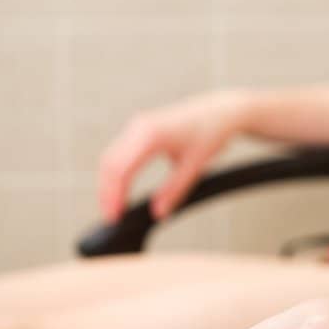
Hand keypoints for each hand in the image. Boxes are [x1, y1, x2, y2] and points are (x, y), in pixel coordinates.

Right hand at [97, 90, 251, 223]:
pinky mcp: (139, 128)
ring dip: (108, 183)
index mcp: (152, 135)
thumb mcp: (196, 165)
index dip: (113, 195)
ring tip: (116, 208)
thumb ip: (175, 190)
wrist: (222, 110)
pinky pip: (119, 152)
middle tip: (113, 218)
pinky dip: (116, 172)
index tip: (115, 217)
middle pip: (110, 164)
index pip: (120, 169)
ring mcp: (137, 126)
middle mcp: (139, 127)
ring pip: (111, 158)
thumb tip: (159, 214)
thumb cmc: (212, 132)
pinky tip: (120, 190)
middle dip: (107, 192)